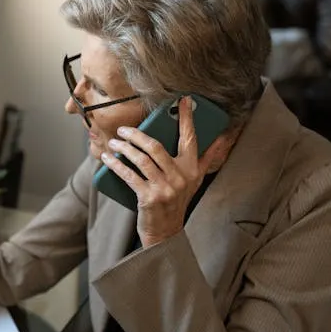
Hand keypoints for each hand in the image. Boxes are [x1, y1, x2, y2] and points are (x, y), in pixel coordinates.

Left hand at [101, 96, 227, 247]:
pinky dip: (116, 164)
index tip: (183, 100)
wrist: (165, 232)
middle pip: (156, 146)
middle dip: (136, 135)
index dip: (187, 118)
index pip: (190, 138)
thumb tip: (223, 138)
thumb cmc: (177, 202)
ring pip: (140, 159)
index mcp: (192, 169)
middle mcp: (181, 177)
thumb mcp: (195, 181)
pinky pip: (129, 175)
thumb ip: (207, 159)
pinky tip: (108, 158)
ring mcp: (165, 188)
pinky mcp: (149, 197)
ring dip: (123, 148)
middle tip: (123, 130)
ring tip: (114, 142)